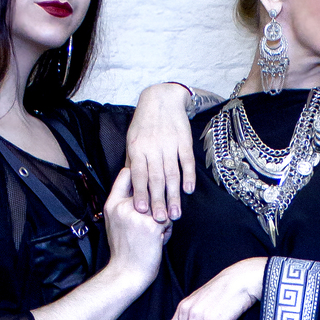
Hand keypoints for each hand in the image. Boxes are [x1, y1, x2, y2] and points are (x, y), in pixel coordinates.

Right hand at [103, 166, 169, 290]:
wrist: (126, 273)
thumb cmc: (124, 251)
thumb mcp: (115, 222)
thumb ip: (123, 204)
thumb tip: (139, 189)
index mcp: (112, 204)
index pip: (127, 173)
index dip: (140, 175)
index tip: (146, 185)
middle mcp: (124, 206)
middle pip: (149, 187)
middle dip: (155, 200)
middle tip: (152, 218)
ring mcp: (139, 215)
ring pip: (162, 204)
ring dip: (162, 218)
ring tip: (155, 234)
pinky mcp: (152, 225)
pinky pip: (168, 219)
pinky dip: (167, 231)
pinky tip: (159, 241)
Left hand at [126, 83, 196, 223]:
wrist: (162, 99)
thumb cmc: (144, 124)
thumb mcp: (132, 140)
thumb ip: (133, 163)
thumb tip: (130, 186)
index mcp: (137, 148)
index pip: (139, 175)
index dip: (140, 193)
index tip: (142, 211)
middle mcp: (153, 147)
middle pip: (156, 178)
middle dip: (158, 201)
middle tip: (161, 220)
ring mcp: (169, 144)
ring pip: (172, 174)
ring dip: (174, 195)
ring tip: (176, 213)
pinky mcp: (184, 141)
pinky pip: (186, 161)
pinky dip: (188, 176)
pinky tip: (189, 191)